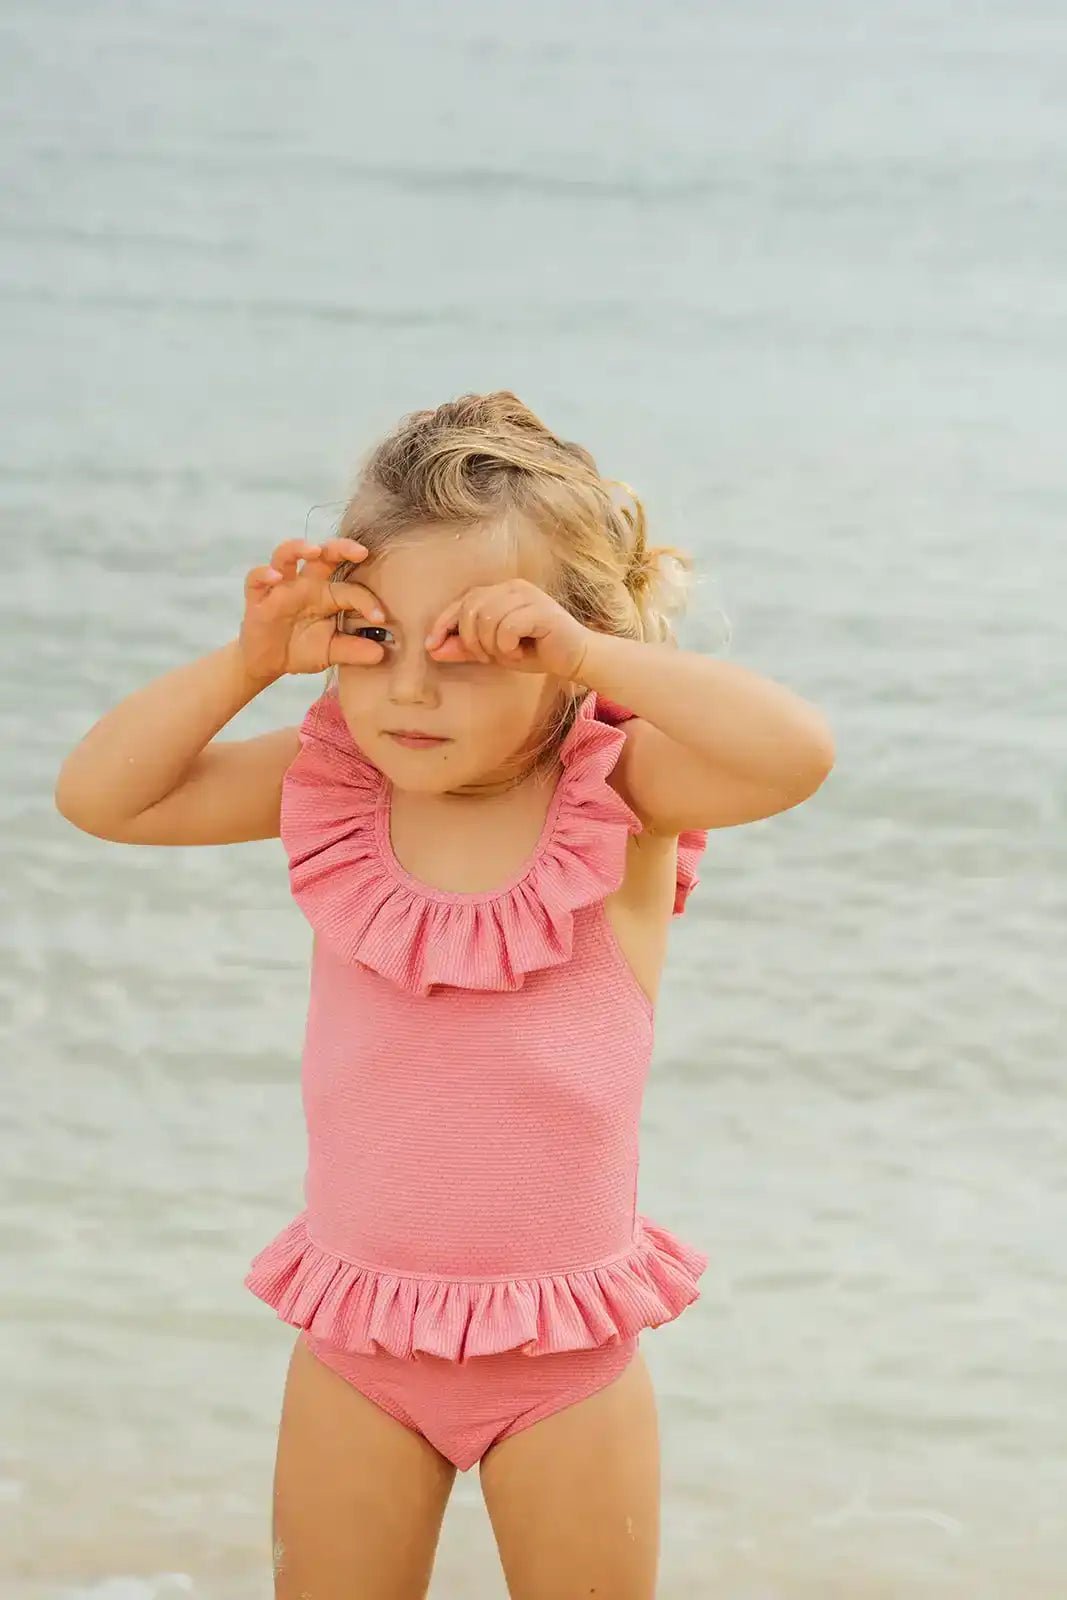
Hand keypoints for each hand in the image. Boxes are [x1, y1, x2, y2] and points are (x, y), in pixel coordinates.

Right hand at [239, 538, 385, 681]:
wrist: (268, 663)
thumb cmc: (302, 649)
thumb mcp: (330, 652)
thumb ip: (354, 651)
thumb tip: (382, 654)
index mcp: (328, 595)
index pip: (351, 588)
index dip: (367, 600)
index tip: (380, 618)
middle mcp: (306, 584)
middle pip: (323, 554)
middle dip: (341, 547)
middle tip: (360, 551)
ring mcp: (280, 587)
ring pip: (286, 554)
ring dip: (299, 548)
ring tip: (314, 550)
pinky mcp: (257, 597)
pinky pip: (255, 578)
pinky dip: (263, 573)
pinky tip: (275, 577)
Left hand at [424, 580, 590, 679]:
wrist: (574, 658)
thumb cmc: (534, 651)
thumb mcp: (492, 651)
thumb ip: (465, 648)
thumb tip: (434, 649)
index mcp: (500, 591)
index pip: (461, 601)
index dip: (443, 623)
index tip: (432, 646)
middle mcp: (513, 587)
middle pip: (471, 609)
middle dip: (471, 640)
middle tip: (488, 657)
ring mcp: (528, 596)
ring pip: (487, 619)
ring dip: (492, 646)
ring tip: (508, 654)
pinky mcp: (541, 611)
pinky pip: (507, 628)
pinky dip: (508, 647)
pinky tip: (521, 653)